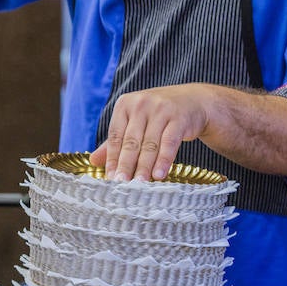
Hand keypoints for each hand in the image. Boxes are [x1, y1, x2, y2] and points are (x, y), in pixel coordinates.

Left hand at [90, 84, 214, 180]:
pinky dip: (164, 160)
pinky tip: (159, 175)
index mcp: (125, 105)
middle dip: (126, 165)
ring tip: (139, 184)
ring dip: (144, 166)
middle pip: (131, 141)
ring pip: (150, 144)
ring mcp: (160, 109)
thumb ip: (117, 141)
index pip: (115, 136)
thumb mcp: (135, 122)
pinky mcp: (179, 117)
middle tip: (121, 185)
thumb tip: (93, 162)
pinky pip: (169, 142)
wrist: (193, 101)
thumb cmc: (158, 115)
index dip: (112, 158)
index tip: (110, 178)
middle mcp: (141, 104)